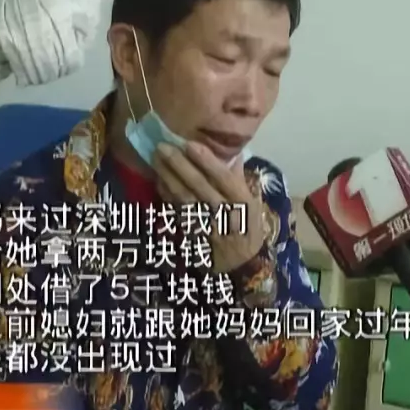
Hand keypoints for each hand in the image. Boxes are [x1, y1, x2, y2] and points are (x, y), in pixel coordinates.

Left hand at [151, 142, 262, 272]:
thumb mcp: (253, 204)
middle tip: (163, 146)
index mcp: (244, 203)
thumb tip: (232, 151)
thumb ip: (239, 179)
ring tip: (156, 158)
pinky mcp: (193, 235)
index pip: (225, 179)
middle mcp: (226, 214)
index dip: (208, 162)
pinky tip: (158, 180)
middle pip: (200, 187)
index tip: (190, 144)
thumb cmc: (248, 227)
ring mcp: (207, 226)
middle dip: (180, 165)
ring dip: (168, 177)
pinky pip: (176, 211)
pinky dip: (167, 195)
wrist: (241, 265)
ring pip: (185, 199)